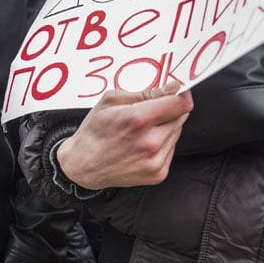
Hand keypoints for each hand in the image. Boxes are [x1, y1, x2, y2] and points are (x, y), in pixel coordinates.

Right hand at [56, 81, 192, 189]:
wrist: (83, 165)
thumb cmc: (95, 132)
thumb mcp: (111, 101)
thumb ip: (146, 93)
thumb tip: (173, 89)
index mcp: (137, 120)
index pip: (180, 104)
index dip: (180, 95)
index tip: (176, 93)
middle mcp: (149, 143)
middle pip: (181, 117)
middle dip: (168, 111)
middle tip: (147, 115)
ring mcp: (155, 161)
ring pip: (177, 133)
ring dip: (164, 128)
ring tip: (141, 132)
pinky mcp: (158, 174)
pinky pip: (171, 150)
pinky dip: (161, 145)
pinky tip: (142, 145)